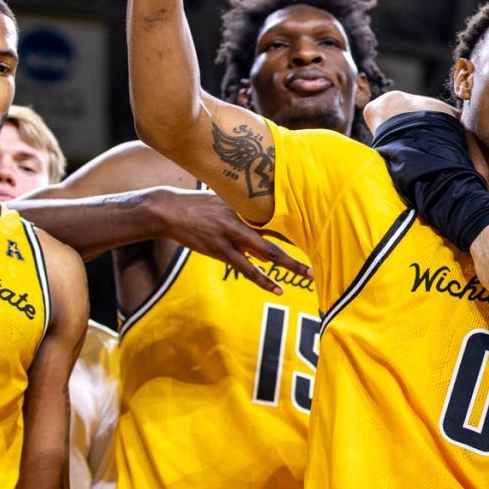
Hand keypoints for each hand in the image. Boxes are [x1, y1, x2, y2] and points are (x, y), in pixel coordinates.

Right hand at [150, 187, 311, 293]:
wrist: (169, 211)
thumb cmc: (198, 205)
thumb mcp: (223, 200)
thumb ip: (244, 212)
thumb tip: (263, 227)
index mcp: (246, 205)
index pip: (279, 214)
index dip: (299, 222)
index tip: (319, 227)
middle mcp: (243, 218)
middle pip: (279, 234)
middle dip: (300, 245)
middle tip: (319, 256)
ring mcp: (232, 235)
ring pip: (267, 253)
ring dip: (289, 264)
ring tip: (308, 275)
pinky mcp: (220, 250)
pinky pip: (246, 268)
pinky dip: (263, 279)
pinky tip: (277, 288)